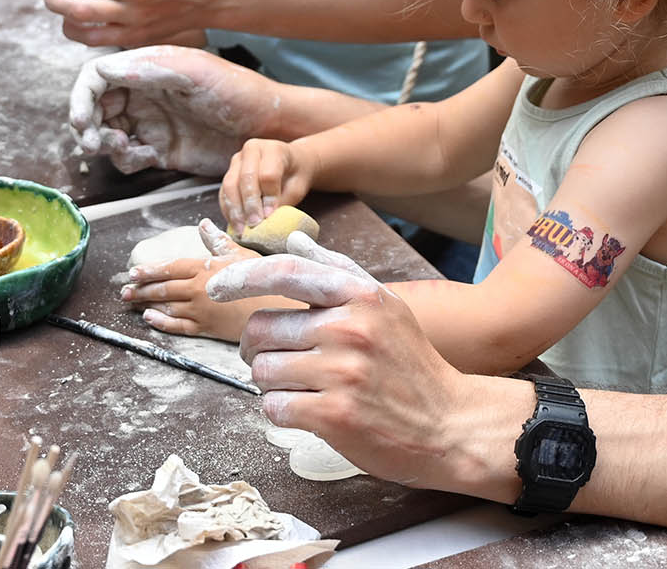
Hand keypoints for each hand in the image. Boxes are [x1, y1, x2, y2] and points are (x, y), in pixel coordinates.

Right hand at [68, 44, 287, 175]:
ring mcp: (150, 122)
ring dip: (105, 144)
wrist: (269, 128)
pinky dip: (128, 160)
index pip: (97, 77)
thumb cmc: (238, 91)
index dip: (81, 97)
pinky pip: (127, 157)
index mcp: (148, 67)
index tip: (80, 119)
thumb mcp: (195, 73)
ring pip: (106, 133)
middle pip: (95, 107)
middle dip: (88, 125)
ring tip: (126, 149)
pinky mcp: (160, 149)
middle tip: (95, 142)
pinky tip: (150, 157)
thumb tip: (101, 68)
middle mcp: (143, 93)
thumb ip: (149, 70)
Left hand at [123, 219, 261, 339]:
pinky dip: (161, 322)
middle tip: (124, 291)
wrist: (275, 311)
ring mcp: (199, 310)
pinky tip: (150, 318)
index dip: (149, 270)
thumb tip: (203, 225)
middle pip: (163, 288)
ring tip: (132, 303)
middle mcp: (197, 289)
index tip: (132, 272)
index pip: (170, 267)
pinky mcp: (205, 328)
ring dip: (146, 304)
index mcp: (204, 268)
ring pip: (166, 306)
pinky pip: (177, 326)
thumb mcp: (240, 255)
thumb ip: (218, 241)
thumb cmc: (261, 280)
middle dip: (141, 289)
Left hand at [207, 233, 491, 490]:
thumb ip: (337, 270)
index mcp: (359, 295)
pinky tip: (309, 410)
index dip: (240, 278)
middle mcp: (349, 327)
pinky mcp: (333, 415)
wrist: (450, 425)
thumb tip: (295, 241)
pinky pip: (273, 406)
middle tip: (281, 360)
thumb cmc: (411, 364)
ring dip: (272, 383)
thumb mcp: (385, 306)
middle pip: (260, 329)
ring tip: (304, 387)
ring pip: (262, 371)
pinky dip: (281, 410)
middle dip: (259, 348)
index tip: (216, 287)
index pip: (283, 273)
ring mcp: (341, 372)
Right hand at [219, 136, 314, 232]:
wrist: (291, 164)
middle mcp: (252, 149)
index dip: (268, 197)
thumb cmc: (295, 176)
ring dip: (234, 209)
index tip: (269, 215)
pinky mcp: (229, 171)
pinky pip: (223, 192)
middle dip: (249, 204)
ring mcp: (238, 159)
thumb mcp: (296, 188)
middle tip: (253, 224)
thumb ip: (281, 201)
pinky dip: (227, 209)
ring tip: (242, 229)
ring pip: (230, 184)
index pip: (267, 174)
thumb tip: (266, 220)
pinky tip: (235, 224)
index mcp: (274, 149)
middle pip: (245, 177)